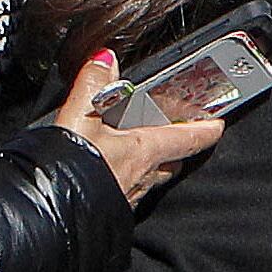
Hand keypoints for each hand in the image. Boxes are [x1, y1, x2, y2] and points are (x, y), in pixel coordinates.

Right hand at [53, 51, 225, 205]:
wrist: (54, 212)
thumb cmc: (72, 166)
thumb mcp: (79, 116)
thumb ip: (93, 85)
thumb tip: (105, 59)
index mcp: (144, 150)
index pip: (187, 138)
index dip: (205, 130)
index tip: (217, 125)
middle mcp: (144, 176)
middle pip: (173, 161)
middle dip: (177, 149)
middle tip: (175, 136)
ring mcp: (130, 195)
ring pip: (153, 179)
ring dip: (154, 167)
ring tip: (142, 154)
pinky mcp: (114, 209)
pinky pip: (132, 192)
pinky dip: (129, 181)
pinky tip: (110, 176)